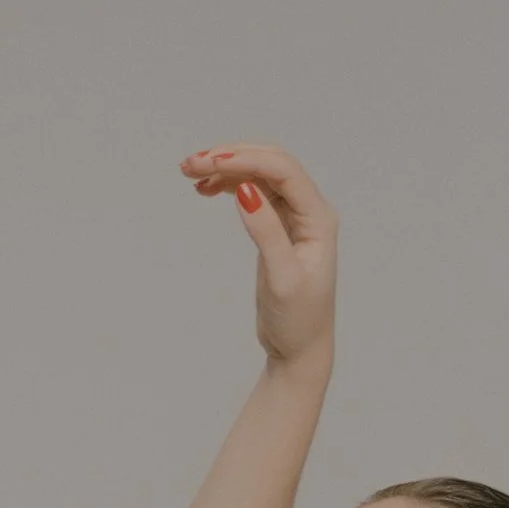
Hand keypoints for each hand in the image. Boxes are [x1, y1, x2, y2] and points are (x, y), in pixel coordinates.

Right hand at [178, 142, 337, 366]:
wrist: (299, 350)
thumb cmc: (297, 321)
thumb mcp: (282, 279)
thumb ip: (266, 232)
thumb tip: (245, 190)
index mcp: (318, 219)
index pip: (283, 171)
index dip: (246, 160)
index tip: (210, 164)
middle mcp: (309, 210)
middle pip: (270, 164)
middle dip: (231, 157)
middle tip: (191, 164)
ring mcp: (293, 217)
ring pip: (258, 175)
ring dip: (226, 169)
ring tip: (190, 174)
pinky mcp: (277, 227)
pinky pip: (253, 193)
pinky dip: (229, 186)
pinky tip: (206, 189)